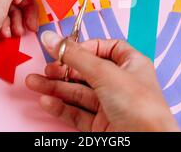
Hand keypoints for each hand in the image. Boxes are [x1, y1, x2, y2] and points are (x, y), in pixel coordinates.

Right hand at [26, 31, 178, 131]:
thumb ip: (75, 56)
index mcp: (131, 65)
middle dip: (63, 69)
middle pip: (86, 71)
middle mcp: (121, 84)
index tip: (65, 48)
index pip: (106, 48)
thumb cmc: (140, 108)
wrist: (146, 144)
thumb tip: (52, 39)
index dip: (85, 46)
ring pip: (78, 93)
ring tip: (33, 83)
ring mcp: (111, 106)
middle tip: (46, 68)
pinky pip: (77, 113)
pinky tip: (46, 101)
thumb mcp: (105, 73)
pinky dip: (61, 107)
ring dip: (55, 87)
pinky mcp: (101, 125)